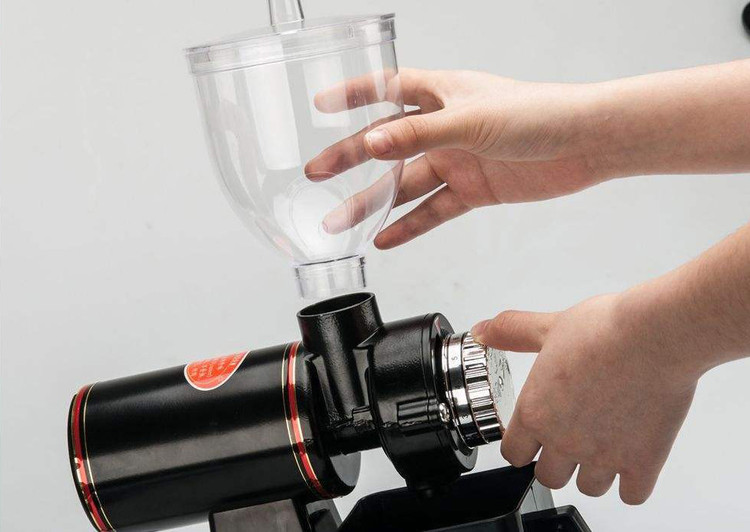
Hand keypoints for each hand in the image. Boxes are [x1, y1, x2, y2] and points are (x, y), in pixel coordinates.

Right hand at [306, 69, 608, 245]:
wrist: (586, 144)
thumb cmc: (538, 114)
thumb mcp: (470, 120)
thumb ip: (418, 133)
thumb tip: (370, 144)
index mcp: (442, 93)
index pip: (388, 88)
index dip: (354, 95)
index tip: (321, 106)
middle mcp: (445, 127)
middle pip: (387, 144)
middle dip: (350, 159)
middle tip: (317, 175)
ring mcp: (458, 160)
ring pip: (405, 184)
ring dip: (373, 203)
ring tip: (340, 221)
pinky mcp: (474, 190)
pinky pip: (434, 211)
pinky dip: (410, 226)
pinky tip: (386, 238)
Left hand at [472, 294, 700, 503]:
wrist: (653, 337)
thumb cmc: (604, 331)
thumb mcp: (546, 327)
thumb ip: (511, 333)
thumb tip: (483, 332)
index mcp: (536, 412)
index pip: (513, 454)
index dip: (521, 447)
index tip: (531, 440)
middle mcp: (564, 440)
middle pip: (548, 477)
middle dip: (555, 462)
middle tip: (568, 441)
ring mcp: (602, 456)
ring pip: (588, 488)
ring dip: (592, 473)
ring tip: (600, 446)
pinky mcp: (641, 463)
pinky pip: (631, 495)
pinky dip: (632, 483)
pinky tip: (631, 461)